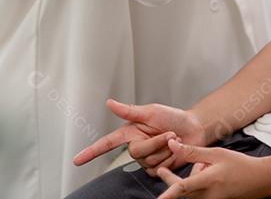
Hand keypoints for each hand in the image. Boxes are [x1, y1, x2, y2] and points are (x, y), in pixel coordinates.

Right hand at [72, 98, 206, 176]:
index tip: (76, 160)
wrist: (194, 129)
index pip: (106, 144)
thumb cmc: (173, 116)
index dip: (91, 152)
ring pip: (149, 161)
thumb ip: (129, 110)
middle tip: (169, 133)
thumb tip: (109, 102)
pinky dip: (170, 159)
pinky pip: (159, 169)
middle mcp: (135, 146)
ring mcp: (146, 159)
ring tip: (173, 139)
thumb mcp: (151, 110)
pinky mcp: (157, 169)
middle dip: (156, 142)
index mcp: (130, 132)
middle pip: (136, 152)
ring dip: (165, 149)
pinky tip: (175, 151)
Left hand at [155, 138, 270, 198]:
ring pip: (190, 193)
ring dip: (189, 181)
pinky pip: (199, 195)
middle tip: (162, 170)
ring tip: (201, 166)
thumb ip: (192, 152)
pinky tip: (206, 175)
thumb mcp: (216, 154)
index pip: (183, 187)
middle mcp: (209, 196)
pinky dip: (198, 185)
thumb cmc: (240, 165)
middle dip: (171, 179)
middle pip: (182, 191)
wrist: (260, 180)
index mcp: (208, 181)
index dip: (169, 194)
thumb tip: (171, 145)